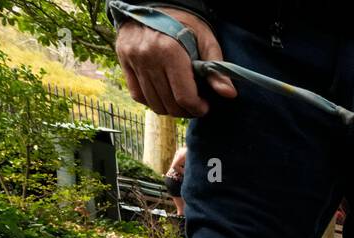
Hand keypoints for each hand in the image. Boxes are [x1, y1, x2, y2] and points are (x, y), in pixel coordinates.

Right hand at [116, 7, 235, 116]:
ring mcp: (134, 60)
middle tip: (195, 106)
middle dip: (186, 111)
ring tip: (181, 101)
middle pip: (169, 104)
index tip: (204, 106)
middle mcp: (148, 57)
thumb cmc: (184, 23)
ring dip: (170, 109)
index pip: (184, 97)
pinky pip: (137, 94)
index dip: (198, 108)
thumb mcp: (206, 40)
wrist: (154, 4)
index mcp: (170, 52)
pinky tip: (163, 95)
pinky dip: (151, 101)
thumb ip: (216, 69)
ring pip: (153, 103)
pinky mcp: (124, 61)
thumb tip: (229, 94)